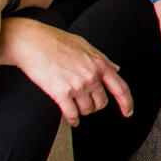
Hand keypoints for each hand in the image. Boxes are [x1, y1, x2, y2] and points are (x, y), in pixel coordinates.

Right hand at [0, 23, 133, 126]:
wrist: (33, 42)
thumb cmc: (57, 41)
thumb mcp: (86, 46)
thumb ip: (103, 59)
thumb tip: (116, 68)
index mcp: (100, 64)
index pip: (120, 88)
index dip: (127, 103)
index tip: (128, 112)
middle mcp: (91, 76)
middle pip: (102, 102)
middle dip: (95, 105)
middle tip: (86, 102)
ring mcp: (77, 85)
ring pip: (87, 110)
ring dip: (82, 111)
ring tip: (75, 105)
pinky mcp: (61, 93)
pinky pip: (72, 114)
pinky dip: (72, 119)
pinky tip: (71, 118)